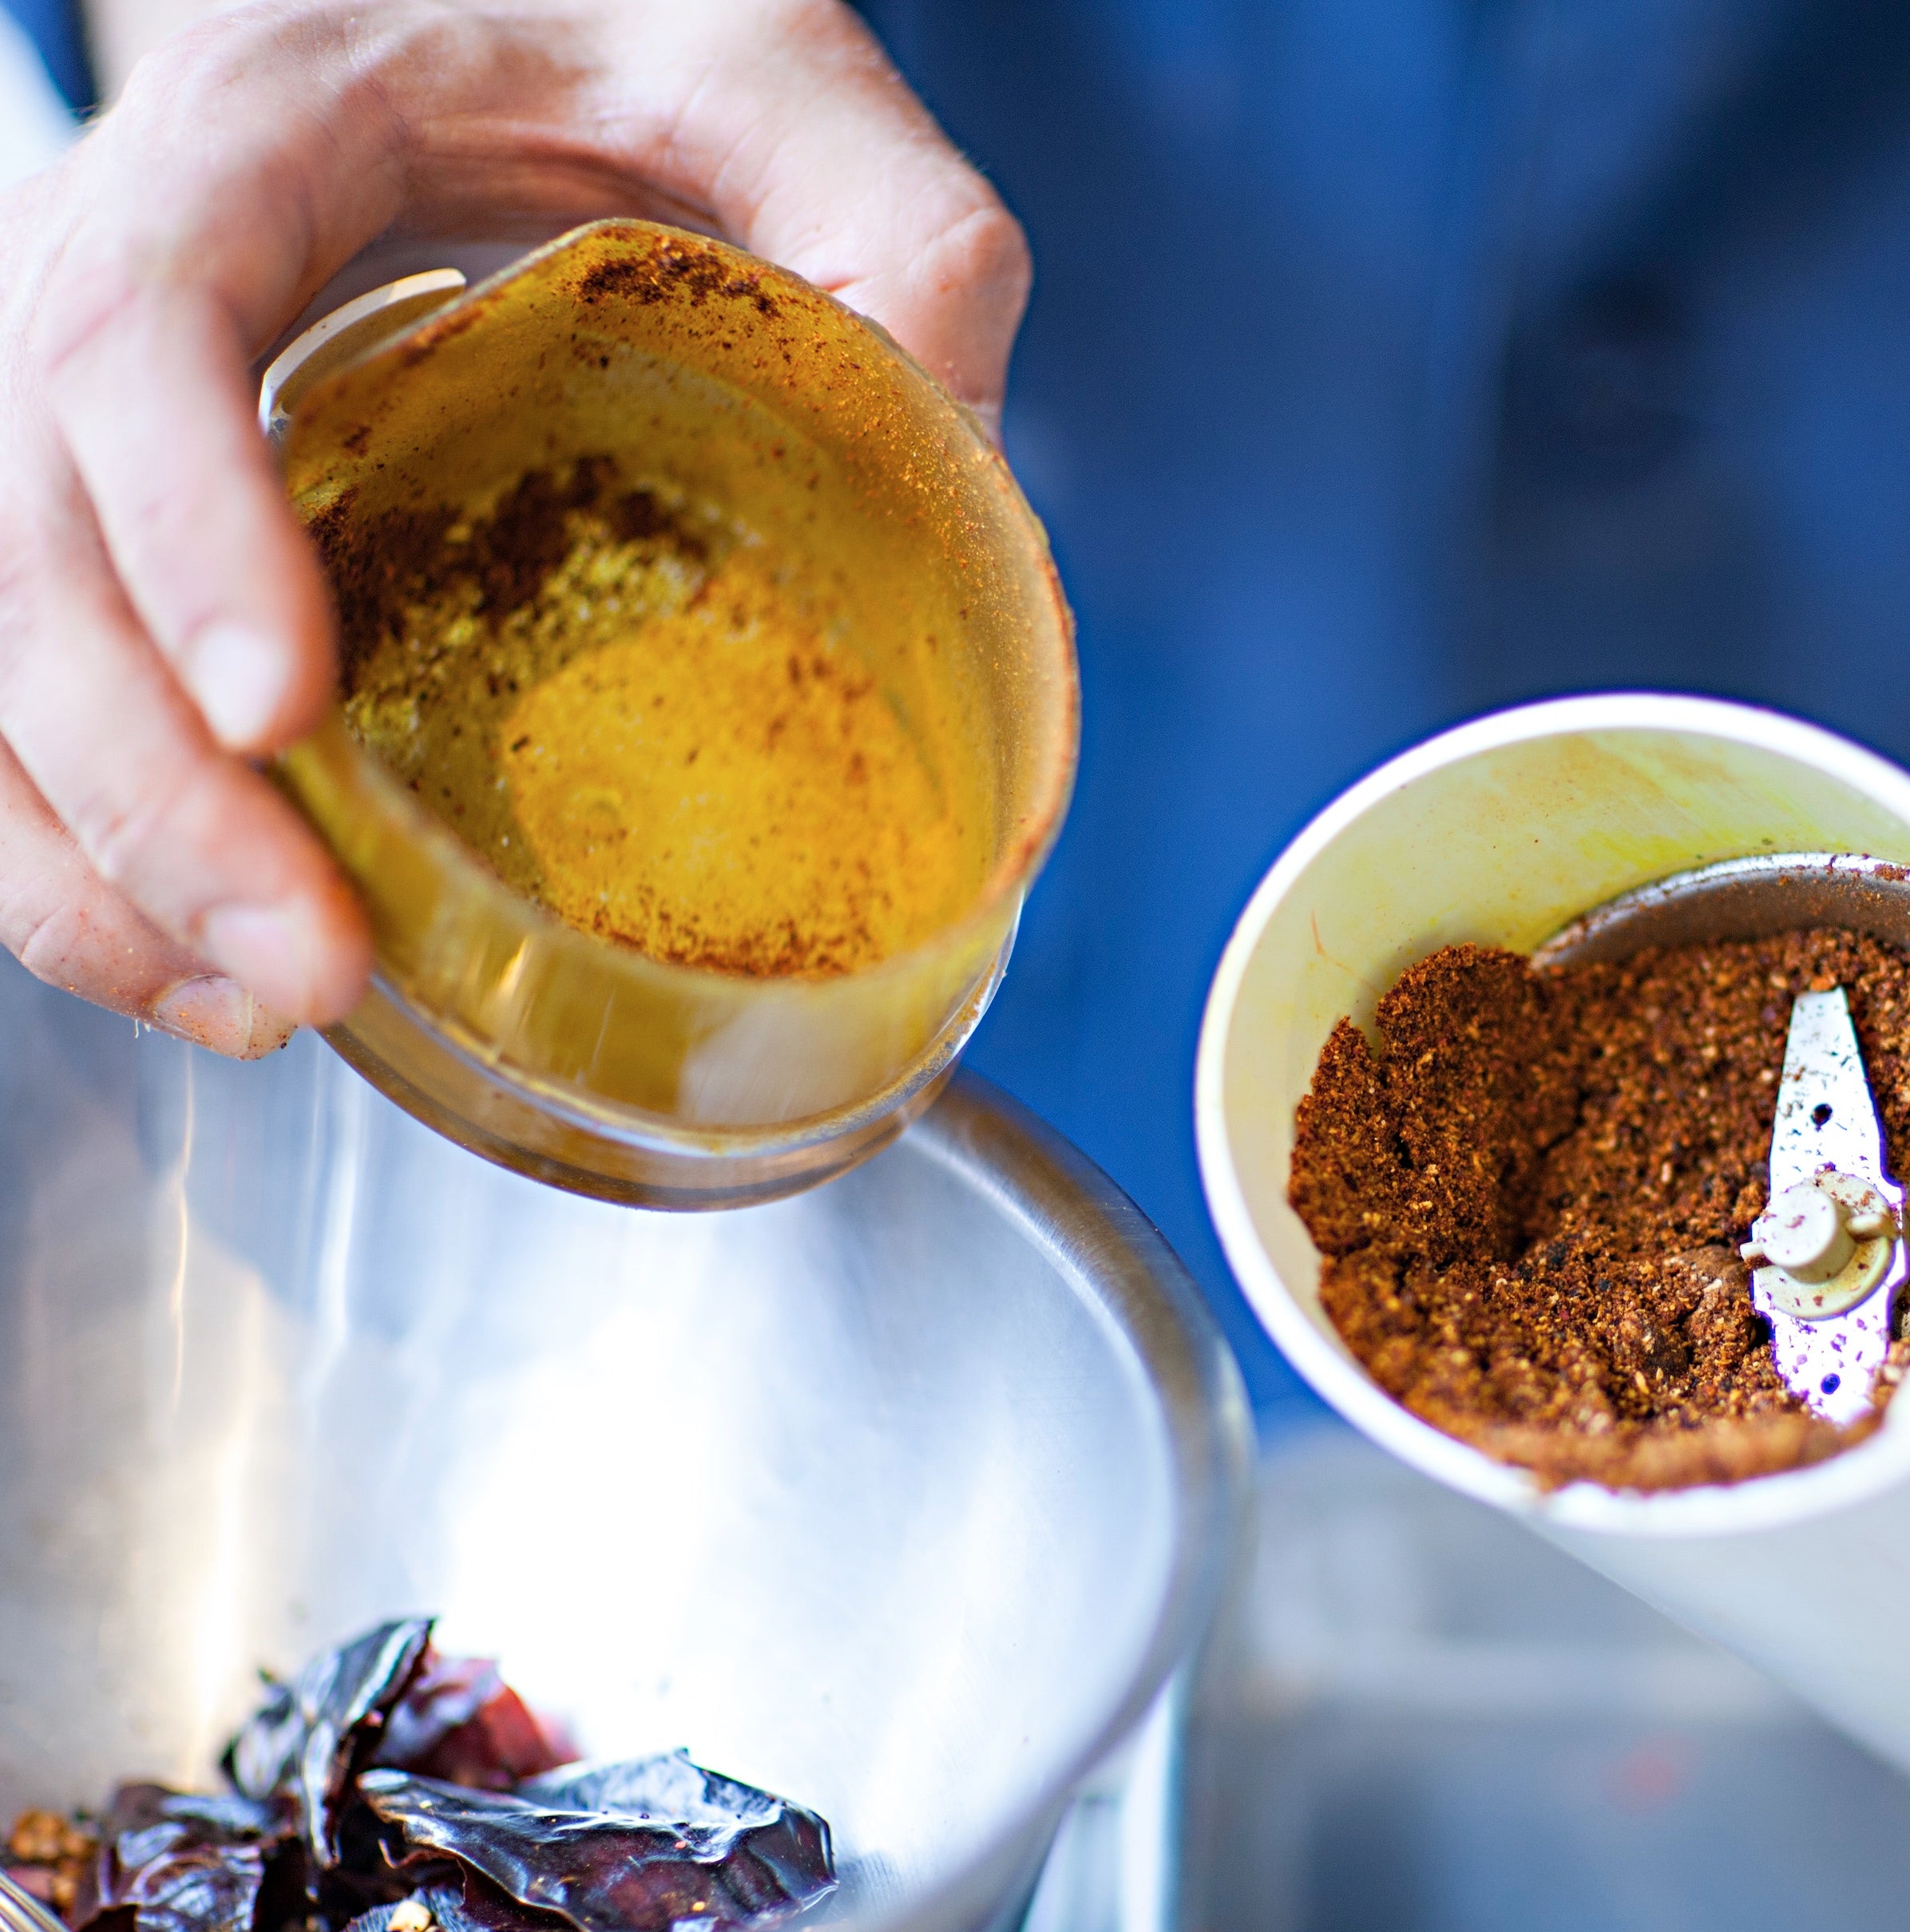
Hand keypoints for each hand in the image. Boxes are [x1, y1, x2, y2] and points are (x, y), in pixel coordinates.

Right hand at [0, 0, 1025, 1052]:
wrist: (494, 11)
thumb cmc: (626, 33)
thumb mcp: (781, 75)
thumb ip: (897, 231)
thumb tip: (968, 464)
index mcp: (263, 131)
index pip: (143, 319)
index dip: (181, 517)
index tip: (290, 707)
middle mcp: (129, 263)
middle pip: (23, 527)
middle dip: (138, 770)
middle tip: (298, 957)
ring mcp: (99, 407)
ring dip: (87, 852)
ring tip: (255, 1007)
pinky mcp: (136, 520)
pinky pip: (36, 690)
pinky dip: (90, 849)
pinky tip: (207, 971)